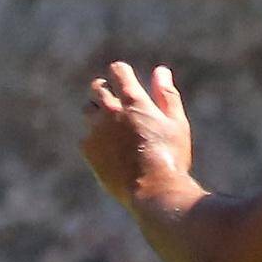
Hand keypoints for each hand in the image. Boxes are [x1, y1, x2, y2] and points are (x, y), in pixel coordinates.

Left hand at [80, 59, 198, 208]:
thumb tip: (161, 71)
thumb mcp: (176, 123)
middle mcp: (111, 111)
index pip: (118, 71)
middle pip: (97, 88)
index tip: (124, 78)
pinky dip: (95, 139)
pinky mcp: (88, 150)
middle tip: (115, 100)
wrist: (153, 190)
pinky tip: (109, 149)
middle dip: (105, 90)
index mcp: (134, 100)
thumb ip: (167, 95)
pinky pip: (86, 137)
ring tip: (111, 125)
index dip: (121, 72)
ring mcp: (96, 130)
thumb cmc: (171, 156)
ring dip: (97, 112)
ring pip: (88, 110)